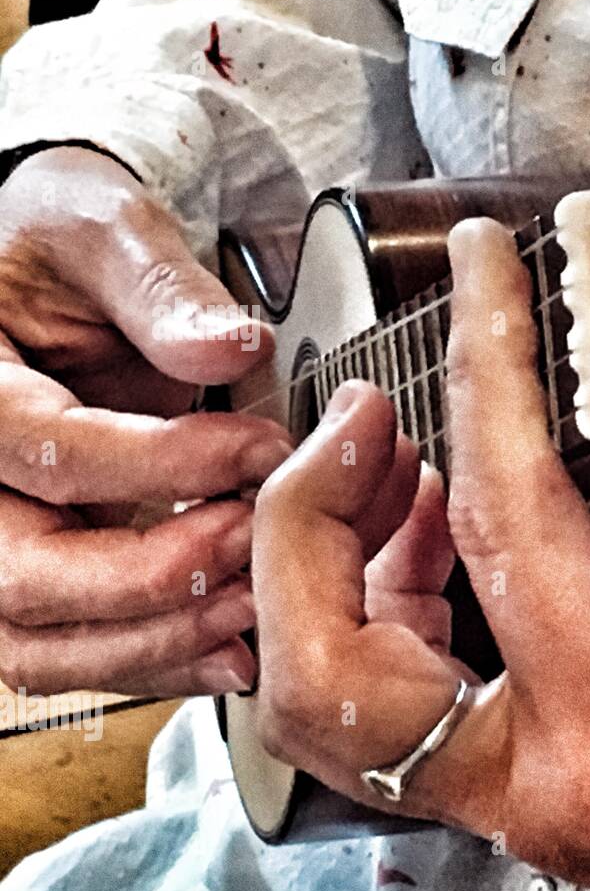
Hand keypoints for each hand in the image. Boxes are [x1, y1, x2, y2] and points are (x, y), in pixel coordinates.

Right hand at [0, 147, 291, 695]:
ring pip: (38, 641)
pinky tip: (230, 652)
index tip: (262, 449)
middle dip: (155, 580)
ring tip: (252, 616)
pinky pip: (70, 650)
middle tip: (255, 547)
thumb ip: (161, 288)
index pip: (51, 451)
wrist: (45, 281)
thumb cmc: (62, 249)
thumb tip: (232, 345)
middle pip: (26, 575)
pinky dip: (151, 661)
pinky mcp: (36, 574)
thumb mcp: (104, 230)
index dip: (166, 464)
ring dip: (154, 642)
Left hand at [252, 219, 589, 890]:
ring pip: (336, 698)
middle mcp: (536, 786)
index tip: (487, 280)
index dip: (489, 376)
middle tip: (365, 417)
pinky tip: (450, 533)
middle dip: (308, 523)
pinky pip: (402, 701)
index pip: (507, 525)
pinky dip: (394, 599)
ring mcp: (519, 799)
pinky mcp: (528, 790)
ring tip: (404, 457)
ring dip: (339, 561)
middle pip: (324, 673)